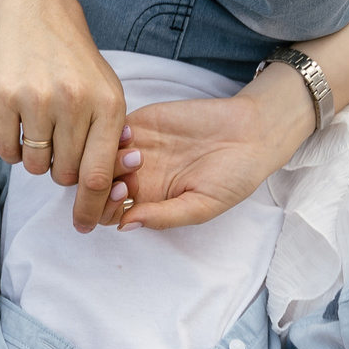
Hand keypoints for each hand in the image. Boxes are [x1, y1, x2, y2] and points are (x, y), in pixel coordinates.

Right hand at [0, 0, 127, 230]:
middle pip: (66, 175)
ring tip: (41, 129)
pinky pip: (8, 152)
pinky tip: (20, 124)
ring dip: (38, 160)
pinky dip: (13, 149)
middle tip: (60, 145)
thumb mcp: (106, 90)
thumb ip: (110, 136)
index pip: (99, 175)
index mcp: (108, 104)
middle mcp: (74, 102)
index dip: (92, 208)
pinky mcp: (3, 97)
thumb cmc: (75, 61)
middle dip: (63, 171)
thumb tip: (113, 183)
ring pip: (36, 167)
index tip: (85, 225)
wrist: (36, 13)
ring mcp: (37, 99)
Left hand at [117, 82, 306, 229]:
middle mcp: (138, 177)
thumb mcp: (200, 206)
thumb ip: (162, 217)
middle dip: (102, 187)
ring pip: (99, 157)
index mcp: (149, 201)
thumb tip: (123, 226)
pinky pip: (110, 128)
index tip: (126, 200)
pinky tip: (133, 134)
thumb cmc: (233, 177)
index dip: (106, 209)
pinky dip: (112, 131)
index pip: (109, 212)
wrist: (251, 134)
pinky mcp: (142, 122)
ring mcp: (137, 148)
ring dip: (107, 159)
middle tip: (127, 181)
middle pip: (97, 186)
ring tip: (138, 157)